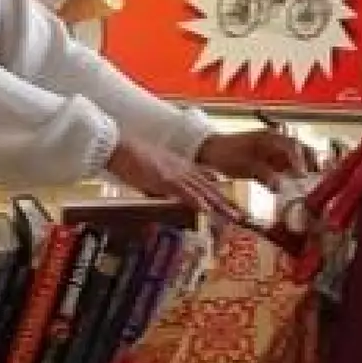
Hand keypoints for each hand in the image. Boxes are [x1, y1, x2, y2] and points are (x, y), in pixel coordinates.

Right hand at [105, 135, 230, 214]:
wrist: (117, 147)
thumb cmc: (131, 160)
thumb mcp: (152, 174)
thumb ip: (164, 186)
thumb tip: (168, 198)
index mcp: (181, 168)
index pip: (206, 183)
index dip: (220, 195)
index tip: (233, 206)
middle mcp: (183, 170)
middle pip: (211, 188)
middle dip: (227, 203)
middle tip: (244, 216)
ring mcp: (175, 173)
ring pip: (203, 190)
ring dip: (220, 204)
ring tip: (235, 216)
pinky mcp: (164, 178)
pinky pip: (184, 191)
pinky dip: (196, 200)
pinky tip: (206, 209)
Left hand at [197, 128, 316, 186]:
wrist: (209, 149)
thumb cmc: (226, 154)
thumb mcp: (243, 166)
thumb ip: (263, 174)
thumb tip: (280, 187)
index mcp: (270, 138)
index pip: (292, 147)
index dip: (301, 161)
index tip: (304, 176)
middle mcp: (275, 140)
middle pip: (300, 148)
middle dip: (311, 160)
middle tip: (320, 174)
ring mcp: (273, 148)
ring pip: (295, 154)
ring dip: (305, 165)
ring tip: (312, 179)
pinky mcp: (270, 157)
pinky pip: (286, 162)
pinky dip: (294, 170)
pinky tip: (296, 181)